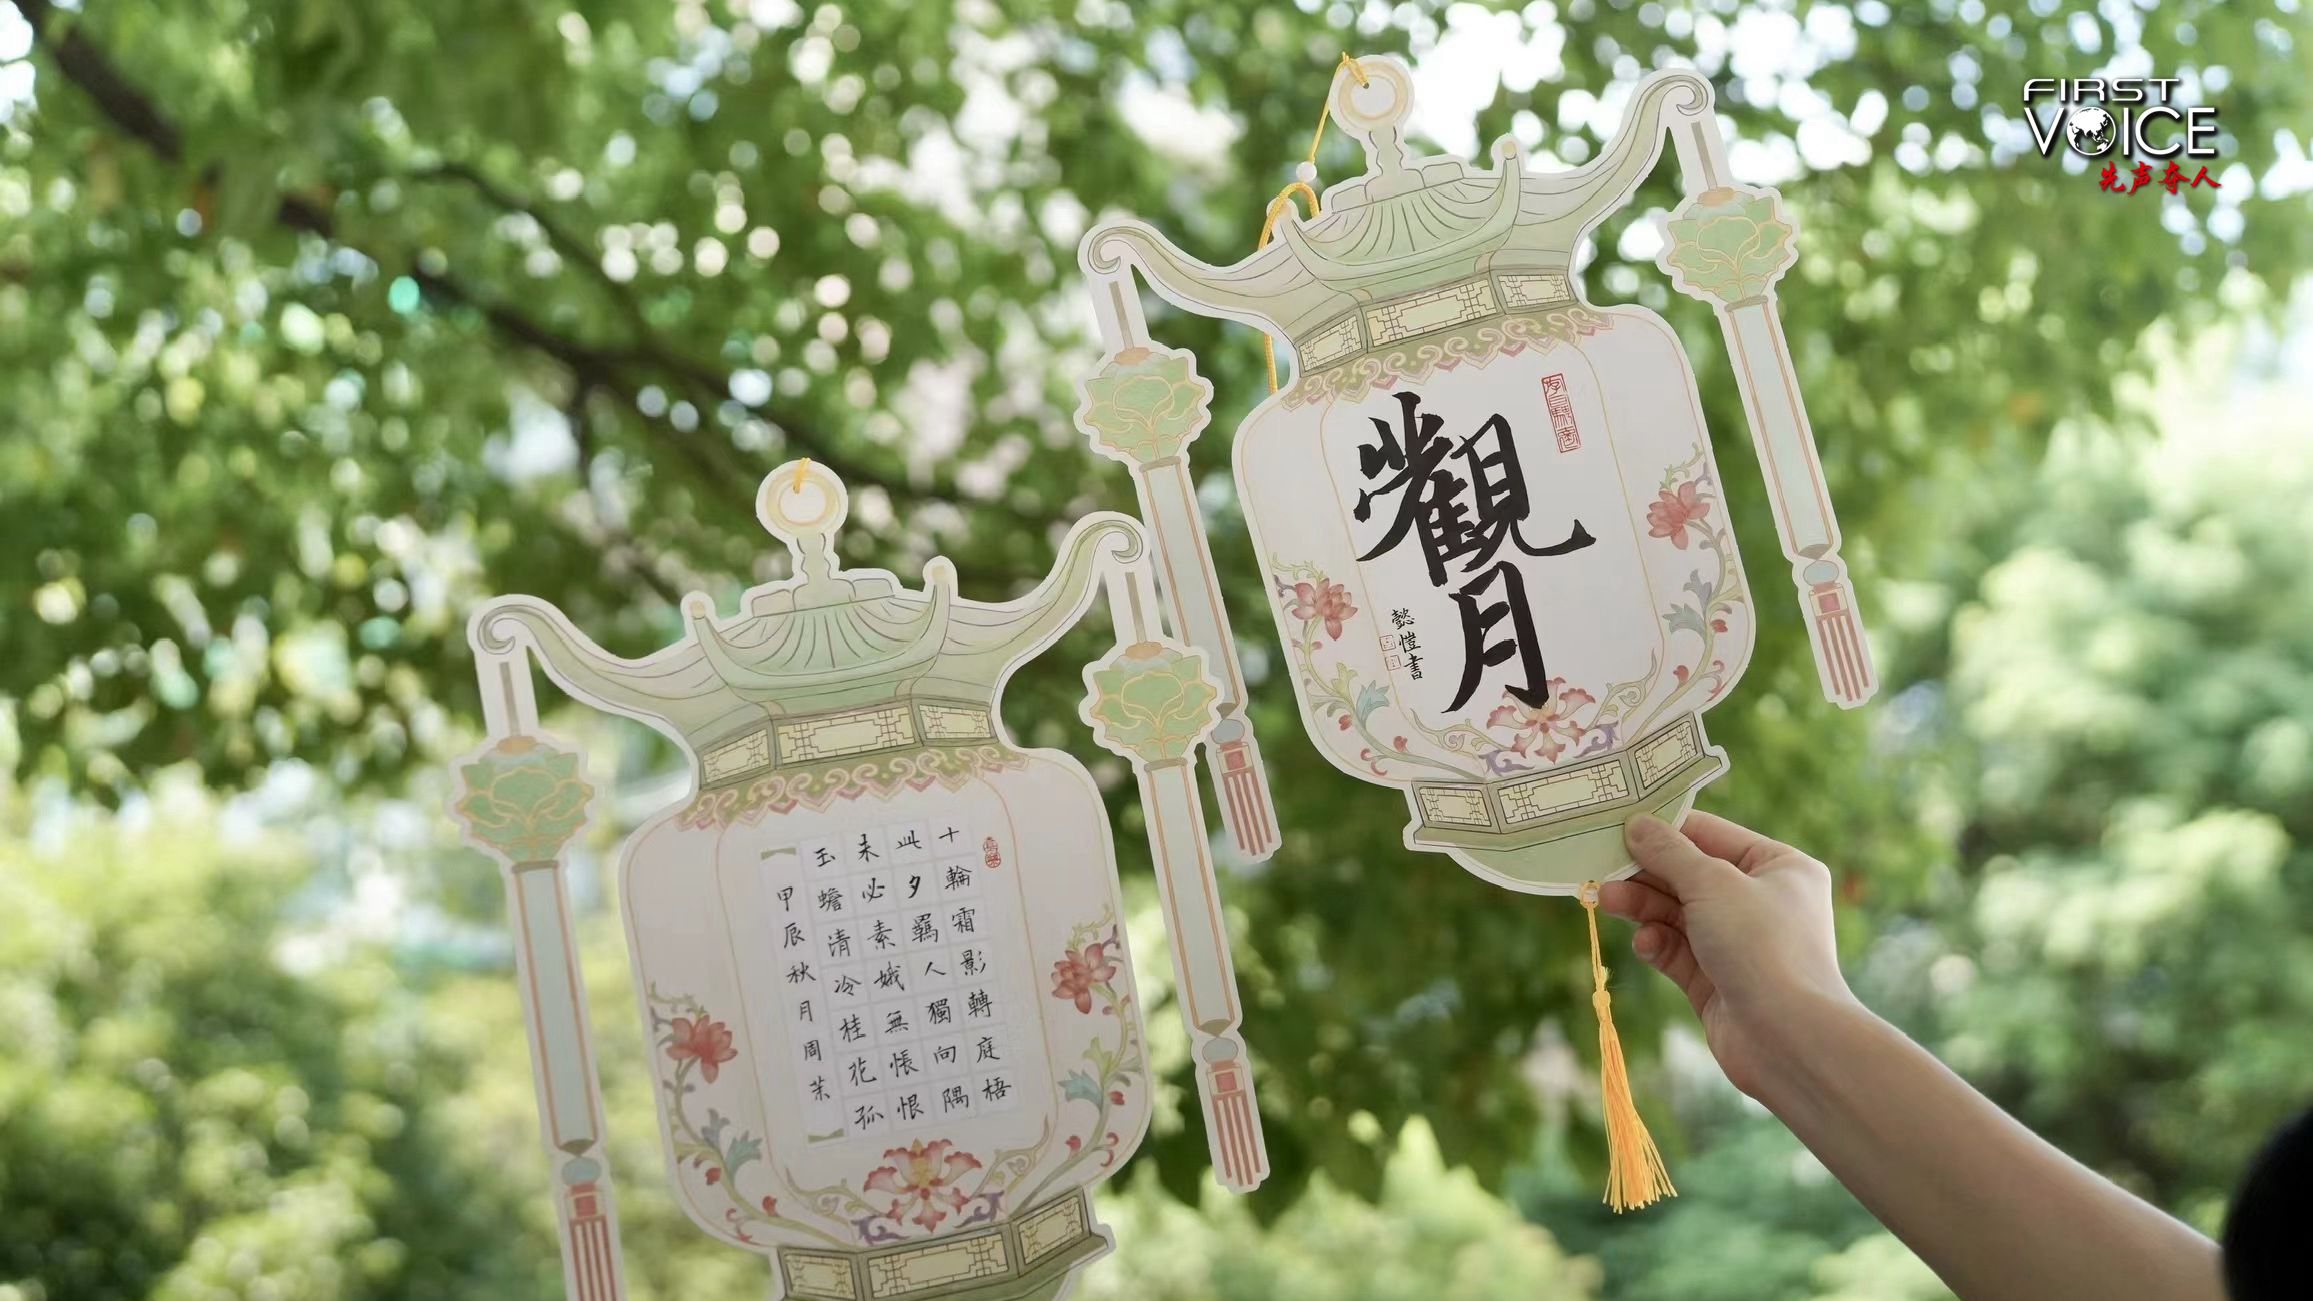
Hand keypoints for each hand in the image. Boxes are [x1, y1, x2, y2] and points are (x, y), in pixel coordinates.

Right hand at [1600, 811, 1857, 1100]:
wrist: (1789, 1039)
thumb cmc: (1762, 946)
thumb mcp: (1711, 884)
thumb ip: (1668, 852)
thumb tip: (1637, 824)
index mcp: (1779, 867)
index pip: (1712, 835)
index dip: (1665, 829)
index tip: (1617, 825)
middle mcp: (1763, 902)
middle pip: (1690, 876)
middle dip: (1645, 873)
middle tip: (1601, 869)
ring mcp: (1740, 944)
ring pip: (1678, 914)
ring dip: (1642, 906)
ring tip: (1606, 901)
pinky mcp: (1718, 981)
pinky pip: (1678, 951)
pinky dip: (1658, 944)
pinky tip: (1645, 945)